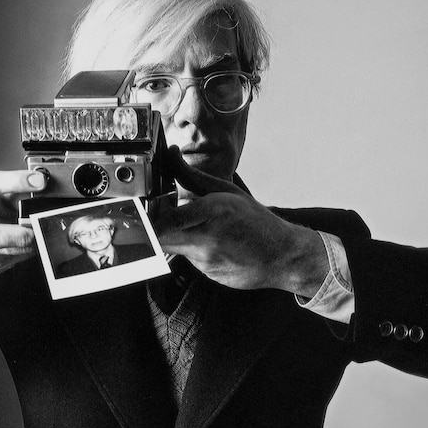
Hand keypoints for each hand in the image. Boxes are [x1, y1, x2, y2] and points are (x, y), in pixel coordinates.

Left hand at [155, 148, 328, 294]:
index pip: (168, 220)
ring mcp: (208, 260)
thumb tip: (171, 153)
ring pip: (173, 249)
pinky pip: (189, 260)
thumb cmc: (256, 220)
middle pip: (162, 239)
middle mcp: (208, 238)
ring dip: (173, 238)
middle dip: (154, 229)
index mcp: (214, 211)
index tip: (146, 211)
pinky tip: (210, 244)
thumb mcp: (226, 191)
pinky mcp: (208, 274)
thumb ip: (191, 175)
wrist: (282, 256)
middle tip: (158, 218)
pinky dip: (191, 250)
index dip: (151, 218)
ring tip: (193, 228)